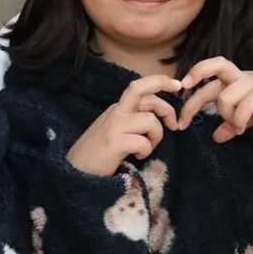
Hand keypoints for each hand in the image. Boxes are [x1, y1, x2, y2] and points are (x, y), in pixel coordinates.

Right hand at [66, 75, 181, 175]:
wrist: (75, 171)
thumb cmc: (98, 153)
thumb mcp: (115, 130)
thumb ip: (133, 120)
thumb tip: (159, 117)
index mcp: (117, 108)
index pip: (140, 86)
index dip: (160, 82)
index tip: (177, 85)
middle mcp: (116, 111)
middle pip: (144, 93)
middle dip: (167, 108)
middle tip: (174, 126)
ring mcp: (114, 126)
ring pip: (150, 121)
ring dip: (155, 137)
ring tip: (145, 149)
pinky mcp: (114, 142)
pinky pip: (143, 142)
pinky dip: (145, 151)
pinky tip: (137, 157)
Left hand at [179, 57, 252, 142]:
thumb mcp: (250, 114)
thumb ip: (233, 123)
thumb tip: (216, 137)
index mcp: (234, 78)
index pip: (209, 72)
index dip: (194, 79)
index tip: (181, 96)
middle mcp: (240, 76)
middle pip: (211, 75)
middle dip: (193, 102)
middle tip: (183, 123)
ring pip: (224, 96)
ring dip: (225, 116)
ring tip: (235, 127)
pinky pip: (243, 107)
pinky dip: (238, 120)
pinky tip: (242, 129)